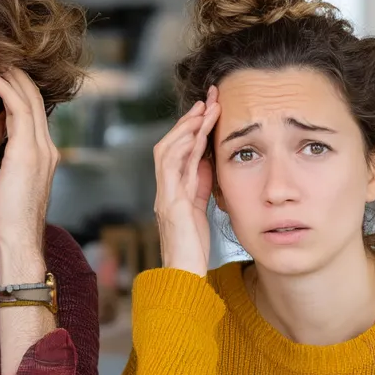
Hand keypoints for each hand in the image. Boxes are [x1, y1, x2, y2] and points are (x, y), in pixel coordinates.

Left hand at [0, 69, 57, 276]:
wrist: (20, 241)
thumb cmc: (9, 220)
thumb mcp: (9, 184)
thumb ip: (7, 164)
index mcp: (44, 154)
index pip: (33, 110)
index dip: (17, 87)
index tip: (0, 70)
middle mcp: (47, 147)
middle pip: (35, 97)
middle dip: (16, 73)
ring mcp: (41, 149)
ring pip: (28, 98)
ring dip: (10, 74)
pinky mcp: (28, 153)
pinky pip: (19, 110)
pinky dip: (5, 89)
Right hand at [153, 86, 219, 276]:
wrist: (183, 275)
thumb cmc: (192, 248)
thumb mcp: (200, 209)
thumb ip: (201, 186)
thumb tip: (209, 161)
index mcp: (173, 190)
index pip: (180, 152)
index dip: (193, 129)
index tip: (209, 108)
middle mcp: (165, 189)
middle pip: (170, 144)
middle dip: (189, 120)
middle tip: (208, 98)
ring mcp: (165, 195)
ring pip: (168, 151)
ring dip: (186, 127)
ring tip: (204, 109)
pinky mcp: (170, 204)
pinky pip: (172, 169)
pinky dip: (183, 148)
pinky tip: (195, 134)